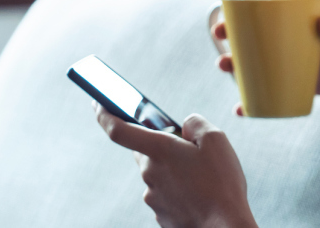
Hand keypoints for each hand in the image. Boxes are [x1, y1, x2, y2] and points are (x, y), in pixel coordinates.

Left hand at [97, 105, 256, 227]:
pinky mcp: (160, 214)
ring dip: (174, 171)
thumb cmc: (221, 184)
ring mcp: (153, 196)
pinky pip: (165, 195)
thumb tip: (184, 126)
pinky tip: (199, 195)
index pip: (118, 129)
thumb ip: (195, 123)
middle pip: (145, 152)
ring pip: (157, 174)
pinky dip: (179, 191)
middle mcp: (150, 173)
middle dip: (161, 148)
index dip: (104, 115)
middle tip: (187, 150)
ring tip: (203, 179)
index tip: (97, 104)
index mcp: (159, 150)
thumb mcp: (216, 140)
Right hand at [213, 0, 319, 114]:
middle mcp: (292, 37)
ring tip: (225, 66)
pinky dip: (255, 101)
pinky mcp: (301, 84)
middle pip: (254, 32)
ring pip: (257, 61)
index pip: (269, 1)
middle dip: (231, 30)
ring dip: (236, 64)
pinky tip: (242, 108)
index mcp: (302, 17)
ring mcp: (294, 61)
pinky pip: (272, 91)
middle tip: (219, 34)